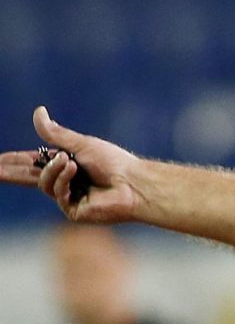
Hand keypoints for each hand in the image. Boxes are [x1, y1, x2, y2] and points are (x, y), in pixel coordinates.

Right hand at [0, 107, 140, 222]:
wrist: (134, 182)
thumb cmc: (115, 162)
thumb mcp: (81, 144)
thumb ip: (56, 133)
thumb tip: (38, 112)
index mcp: (69, 165)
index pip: (36, 163)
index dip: (17, 162)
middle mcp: (68, 183)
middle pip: (32, 177)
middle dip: (12, 172)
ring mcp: (69, 198)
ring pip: (44, 183)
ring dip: (53, 169)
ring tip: (68, 160)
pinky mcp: (73, 211)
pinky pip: (57, 193)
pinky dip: (63, 178)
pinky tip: (73, 170)